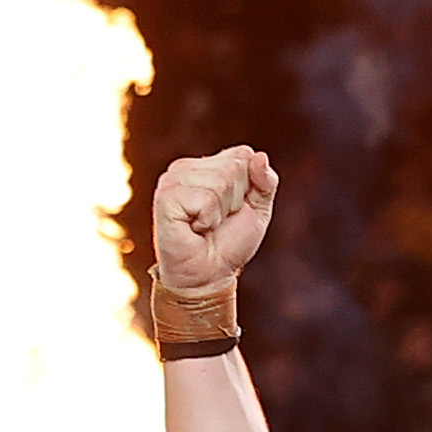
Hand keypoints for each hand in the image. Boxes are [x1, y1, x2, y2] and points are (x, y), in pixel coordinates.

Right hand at [150, 146, 279, 296]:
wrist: (209, 276)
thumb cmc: (229, 245)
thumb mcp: (257, 210)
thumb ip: (265, 182)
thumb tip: (259, 155)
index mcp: (204, 165)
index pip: (244, 155)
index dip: (249, 188)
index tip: (234, 210)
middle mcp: (185, 167)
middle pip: (234, 167)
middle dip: (236, 201)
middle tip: (219, 221)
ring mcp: (172, 180)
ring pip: (221, 182)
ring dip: (221, 212)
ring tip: (205, 226)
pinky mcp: (165, 197)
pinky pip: (206, 198)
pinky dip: (208, 219)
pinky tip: (195, 228)